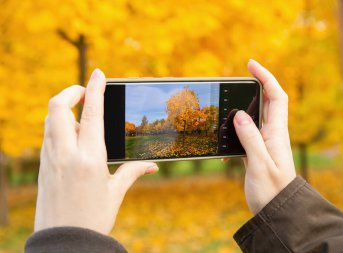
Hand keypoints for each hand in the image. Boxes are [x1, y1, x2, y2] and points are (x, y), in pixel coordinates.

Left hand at [35, 69, 158, 233]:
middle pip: (59, 107)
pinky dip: (59, 125)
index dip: (95, 88)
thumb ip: (134, 172)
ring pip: (51, 119)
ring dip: (64, 108)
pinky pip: (48, 135)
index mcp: (89, 158)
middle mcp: (66, 153)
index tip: (99, 72)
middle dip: (71, 91)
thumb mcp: (115, 193)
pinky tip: (72, 135)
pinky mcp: (44, 165)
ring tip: (81, 113)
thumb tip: (154, 165)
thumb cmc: (92, 218)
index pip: (91, 113)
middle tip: (85, 92)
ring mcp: (51, 158)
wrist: (62, 242)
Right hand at [233, 59, 295, 214]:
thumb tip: (240, 115)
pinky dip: (233, 133)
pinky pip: (245, 135)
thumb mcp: (260, 164)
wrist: (277, 212)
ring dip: (241, 108)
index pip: (276, 97)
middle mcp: (272, 135)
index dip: (266, 77)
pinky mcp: (256, 153)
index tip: (251, 64)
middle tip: (235, 82)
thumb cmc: (272, 191)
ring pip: (253, 118)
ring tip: (225, 106)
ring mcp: (264, 143)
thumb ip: (251, 139)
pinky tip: (222, 143)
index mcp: (277, 133)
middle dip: (253, 87)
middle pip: (266, 103)